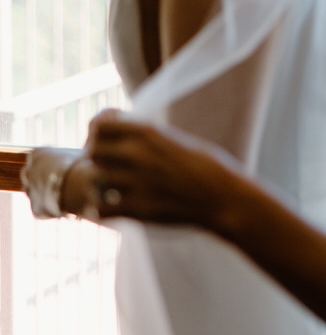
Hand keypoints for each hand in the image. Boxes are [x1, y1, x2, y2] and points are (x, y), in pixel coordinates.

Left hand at [85, 111, 238, 228]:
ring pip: (93, 179)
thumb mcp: (175, 140)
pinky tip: (113, 208)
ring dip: (99, 184)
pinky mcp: (138, 210)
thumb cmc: (205, 166)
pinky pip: (100, 208)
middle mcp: (138, 154)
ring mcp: (136, 182)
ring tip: (110, 188)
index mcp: (149, 132)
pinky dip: (102, 209)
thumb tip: (121, 136)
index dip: (96, 132)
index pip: (100, 124)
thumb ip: (146, 138)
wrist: (224, 197)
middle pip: (92, 151)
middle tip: (106, 167)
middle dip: (96, 159)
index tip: (103, 140)